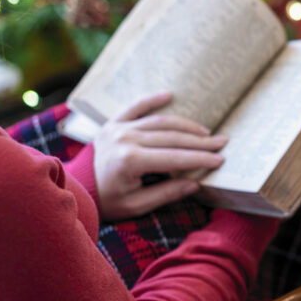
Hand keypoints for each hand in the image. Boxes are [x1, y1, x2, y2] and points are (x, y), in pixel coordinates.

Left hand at [93, 92, 227, 220]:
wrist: (78, 190)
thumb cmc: (108, 201)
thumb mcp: (136, 205)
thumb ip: (166, 194)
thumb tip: (195, 183)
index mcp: (130, 161)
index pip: (175, 158)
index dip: (200, 159)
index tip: (220, 159)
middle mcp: (125, 140)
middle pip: (172, 138)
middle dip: (200, 141)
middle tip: (222, 142)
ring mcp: (118, 129)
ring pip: (160, 122)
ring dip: (186, 126)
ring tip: (205, 132)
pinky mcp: (113, 123)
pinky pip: (135, 107)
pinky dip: (152, 99)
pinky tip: (169, 94)